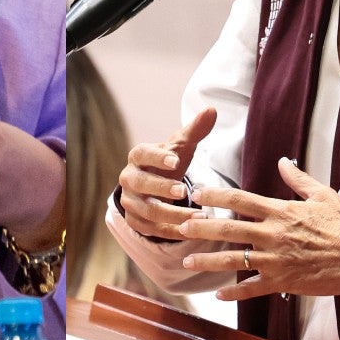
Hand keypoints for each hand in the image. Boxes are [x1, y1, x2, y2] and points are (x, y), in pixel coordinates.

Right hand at [114, 108, 215, 241]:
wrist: (155, 186)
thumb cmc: (169, 162)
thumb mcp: (182, 146)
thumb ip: (195, 130)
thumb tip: (211, 109)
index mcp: (138, 156)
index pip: (143, 154)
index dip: (158, 157)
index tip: (176, 160)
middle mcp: (129, 178)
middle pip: (141, 184)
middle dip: (161, 188)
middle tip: (184, 191)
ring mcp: (130, 202)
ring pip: (148, 211)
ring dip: (174, 215)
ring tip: (200, 217)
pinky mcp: (135, 221)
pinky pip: (152, 229)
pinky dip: (172, 231)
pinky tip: (192, 229)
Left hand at [178, 159, 339, 300]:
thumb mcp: (322, 195)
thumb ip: (298, 179)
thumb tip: (283, 161)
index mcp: (281, 212)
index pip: (241, 200)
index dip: (216, 196)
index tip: (198, 194)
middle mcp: (273, 235)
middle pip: (230, 229)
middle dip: (202, 228)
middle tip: (181, 227)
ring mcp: (276, 260)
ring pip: (234, 260)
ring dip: (208, 260)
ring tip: (188, 260)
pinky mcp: (282, 281)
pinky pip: (252, 288)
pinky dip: (234, 292)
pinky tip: (219, 294)